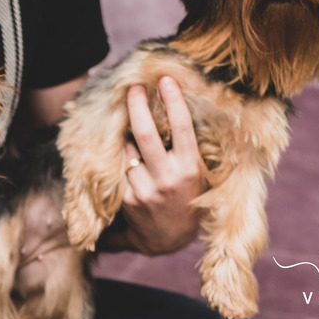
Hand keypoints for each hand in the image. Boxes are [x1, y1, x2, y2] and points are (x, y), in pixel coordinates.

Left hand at [100, 76, 205, 255]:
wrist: (168, 239)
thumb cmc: (188, 198)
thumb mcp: (198, 174)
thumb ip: (185, 149)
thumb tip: (172, 109)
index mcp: (189, 170)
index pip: (181, 129)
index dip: (173, 101)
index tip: (165, 80)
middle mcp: (166, 179)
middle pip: (145, 135)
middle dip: (137, 106)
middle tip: (133, 87)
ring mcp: (143, 190)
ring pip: (128, 150)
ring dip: (127, 134)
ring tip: (130, 122)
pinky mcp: (125, 199)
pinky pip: (120, 167)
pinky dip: (121, 155)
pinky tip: (124, 150)